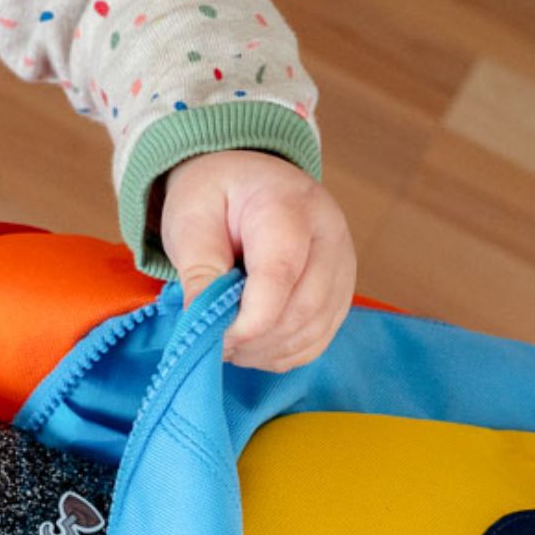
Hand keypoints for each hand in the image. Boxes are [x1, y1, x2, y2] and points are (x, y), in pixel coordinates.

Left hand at [158, 150, 356, 371]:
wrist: (246, 182)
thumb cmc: (215, 197)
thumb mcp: (191, 219)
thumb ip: (198, 269)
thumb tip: (202, 324)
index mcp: (289, 206)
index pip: (281, 275)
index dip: (249, 320)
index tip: (215, 337)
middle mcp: (329, 234)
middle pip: (304, 307)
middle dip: (256, 338)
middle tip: (216, 343)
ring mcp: (342, 264)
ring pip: (314, 328)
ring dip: (268, 350)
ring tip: (230, 343)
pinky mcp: (341, 290)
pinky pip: (319, 337)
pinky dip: (284, 352)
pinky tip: (253, 344)